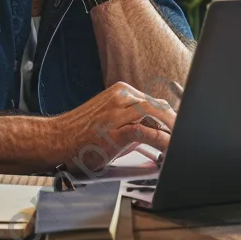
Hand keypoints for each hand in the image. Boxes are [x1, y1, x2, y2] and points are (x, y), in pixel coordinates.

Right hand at [49, 81, 176, 176]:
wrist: (55, 139)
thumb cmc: (79, 132)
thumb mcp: (108, 117)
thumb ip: (129, 118)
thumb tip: (153, 130)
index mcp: (120, 91)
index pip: (154, 101)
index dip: (169, 117)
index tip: (179, 128)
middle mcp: (121, 97)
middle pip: (159, 106)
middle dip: (174, 122)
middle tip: (185, 136)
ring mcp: (118, 112)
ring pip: (155, 115)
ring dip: (172, 130)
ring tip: (181, 142)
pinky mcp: (115, 130)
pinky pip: (145, 132)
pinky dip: (161, 140)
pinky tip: (169, 148)